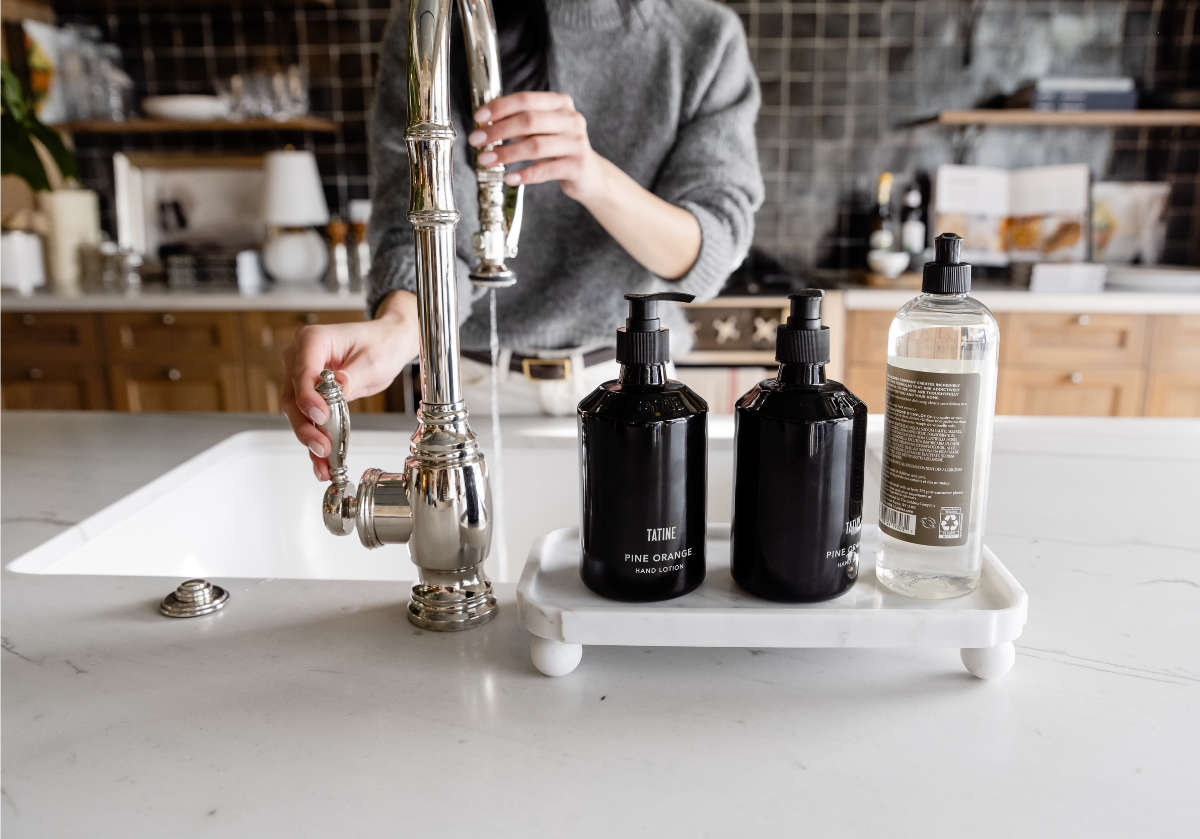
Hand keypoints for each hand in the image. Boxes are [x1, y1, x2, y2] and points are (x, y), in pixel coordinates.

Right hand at [282, 291, 419, 480]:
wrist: (386, 343)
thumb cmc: (380, 345)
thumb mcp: (374, 360)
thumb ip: (353, 376)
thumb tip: (337, 388)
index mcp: (313, 340)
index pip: (302, 372)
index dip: (309, 397)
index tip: (321, 417)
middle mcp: (299, 356)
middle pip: (293, 396)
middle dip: (306, 426)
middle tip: (322, 447)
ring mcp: (300, 375)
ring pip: (296, 412)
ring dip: (309, 438)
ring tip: (324, 462)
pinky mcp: (308, 392)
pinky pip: (306, 417)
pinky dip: (314, 438)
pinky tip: (321, 461)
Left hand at [469, 92, 606, 203]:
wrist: (590, 175)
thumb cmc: (559, 149)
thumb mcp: (542, 130)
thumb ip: (519, 123)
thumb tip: (486, 123)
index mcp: (561, 104)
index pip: (526, 99)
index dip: (500, 107)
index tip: (478, 117)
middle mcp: (571, 119)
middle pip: (529, 120)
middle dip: (498, 130)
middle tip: (476, 140)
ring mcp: (576, 142)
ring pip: (535, 146)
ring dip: (506, 154)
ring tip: (486, 160)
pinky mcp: (577, 166)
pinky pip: (545, 170)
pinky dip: (524, 174)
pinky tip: (509, 178)